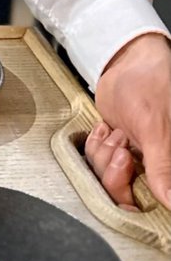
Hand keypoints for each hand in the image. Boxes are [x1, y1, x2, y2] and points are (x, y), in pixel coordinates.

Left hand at [91, 32, 170, 209]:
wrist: (126, 62)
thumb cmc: (150, 85)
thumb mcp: (156, 128)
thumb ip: (163, 167)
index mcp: (168, 163)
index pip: (157, 199)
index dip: (135, 198)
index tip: (126, 173)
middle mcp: (158, 167)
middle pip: (127, 197)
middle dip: (116, 173)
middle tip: (121, 149)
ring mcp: (137, 161)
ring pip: (108, 180)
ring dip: (105, 156)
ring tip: (116, 134)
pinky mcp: (116, 151)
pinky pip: (97, 163)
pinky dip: (96, 148)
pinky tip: (105, 130)